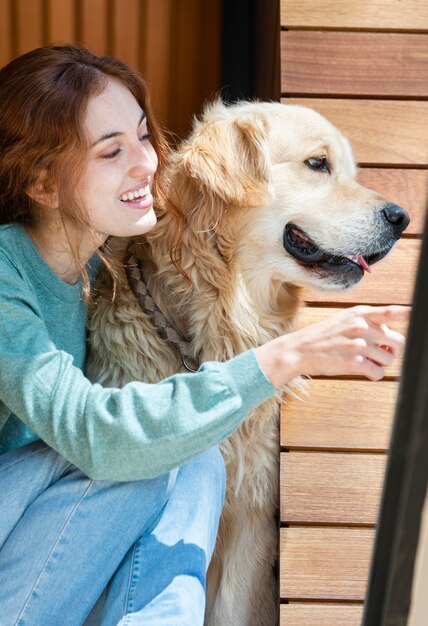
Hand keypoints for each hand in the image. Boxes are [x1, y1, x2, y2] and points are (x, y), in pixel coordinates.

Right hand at [256, 305, 409, 386]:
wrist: (298, 350)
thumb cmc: (321, 336)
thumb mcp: (342, 319)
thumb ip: (366, 322)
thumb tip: (388, 332)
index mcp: (359, 313)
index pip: (391, 312)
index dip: (407, 313)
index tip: (415, 314)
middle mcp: (361, 326)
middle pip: (398, 341)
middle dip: (391, 349)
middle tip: (380, 352)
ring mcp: (358, 344)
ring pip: (389, 359)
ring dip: (381, 363)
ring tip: (366, 361)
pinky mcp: (354, 362)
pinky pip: (378, 373)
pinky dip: (373, 374)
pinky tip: (363, 370)